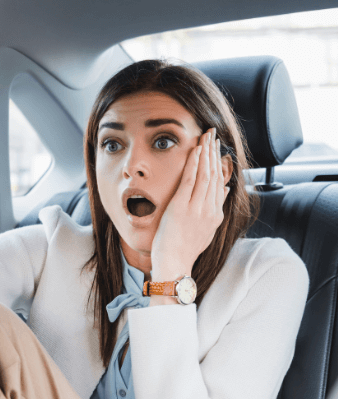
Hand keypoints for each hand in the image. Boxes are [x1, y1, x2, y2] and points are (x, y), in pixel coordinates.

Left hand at [151, 127, 229, 285]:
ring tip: (207, 137)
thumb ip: (214, 210)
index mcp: (215, 215)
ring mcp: (197, 208)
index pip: (220, 184)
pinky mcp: (182, 207)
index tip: (218, 150)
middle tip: (213, 135)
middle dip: (214, 153)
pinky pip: (191, 180)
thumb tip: (224, 191)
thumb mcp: (206, 230)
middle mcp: (210, 210)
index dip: (219, 164)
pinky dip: (194, 163)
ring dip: (206, 153)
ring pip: (205, 175)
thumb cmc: (184, 249)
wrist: (174, 263)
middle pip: (215, 175)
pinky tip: (196, 150)